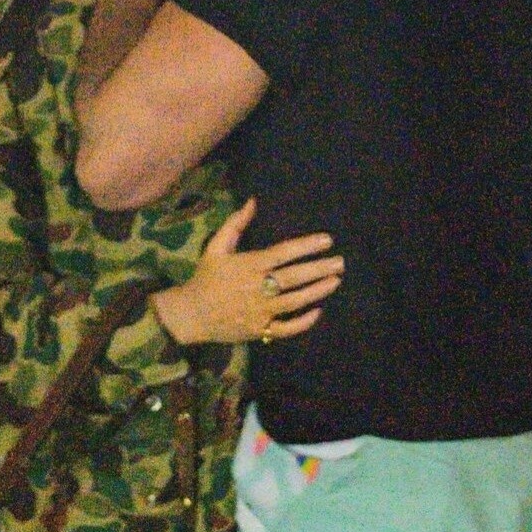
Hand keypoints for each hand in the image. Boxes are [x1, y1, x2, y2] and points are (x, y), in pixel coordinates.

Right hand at [151, 198, 343, 345]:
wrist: (190, 314)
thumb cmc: (205, 277)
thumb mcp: (215, 247)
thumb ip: (235, 224)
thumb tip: (252, 201)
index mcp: (248, 265)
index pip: (282, 253)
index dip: (306, 246)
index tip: (327, 240)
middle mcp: (257, 288)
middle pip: (294, 277)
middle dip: (319, 269)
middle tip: (340, 262)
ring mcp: (260, 311)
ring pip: (294, 301)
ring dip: (317, 291)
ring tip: (335, 281)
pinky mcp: (260, 329)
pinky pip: (286, 328)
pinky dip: (303, 322)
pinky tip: (317, 311)